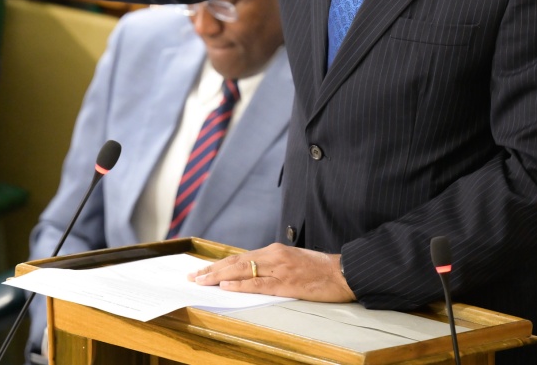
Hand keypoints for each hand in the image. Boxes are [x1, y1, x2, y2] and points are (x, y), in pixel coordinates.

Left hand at [189, 244, 355, 301]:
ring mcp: (279, 268)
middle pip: (235, 261)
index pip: (239, 257)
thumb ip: (272, 265)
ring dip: (218, 276)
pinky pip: (259, 284)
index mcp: (274, 250)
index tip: (202, 270)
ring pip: (242, 270)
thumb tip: (251, 274)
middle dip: (211, 269)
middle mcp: (274, 255)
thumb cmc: (319, 269)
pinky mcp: (287, 282)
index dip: (219, 264)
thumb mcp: (292, 262)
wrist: (343, 272)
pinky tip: (226, 286)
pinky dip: (240, 285)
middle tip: (193, 276)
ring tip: (201, 281)